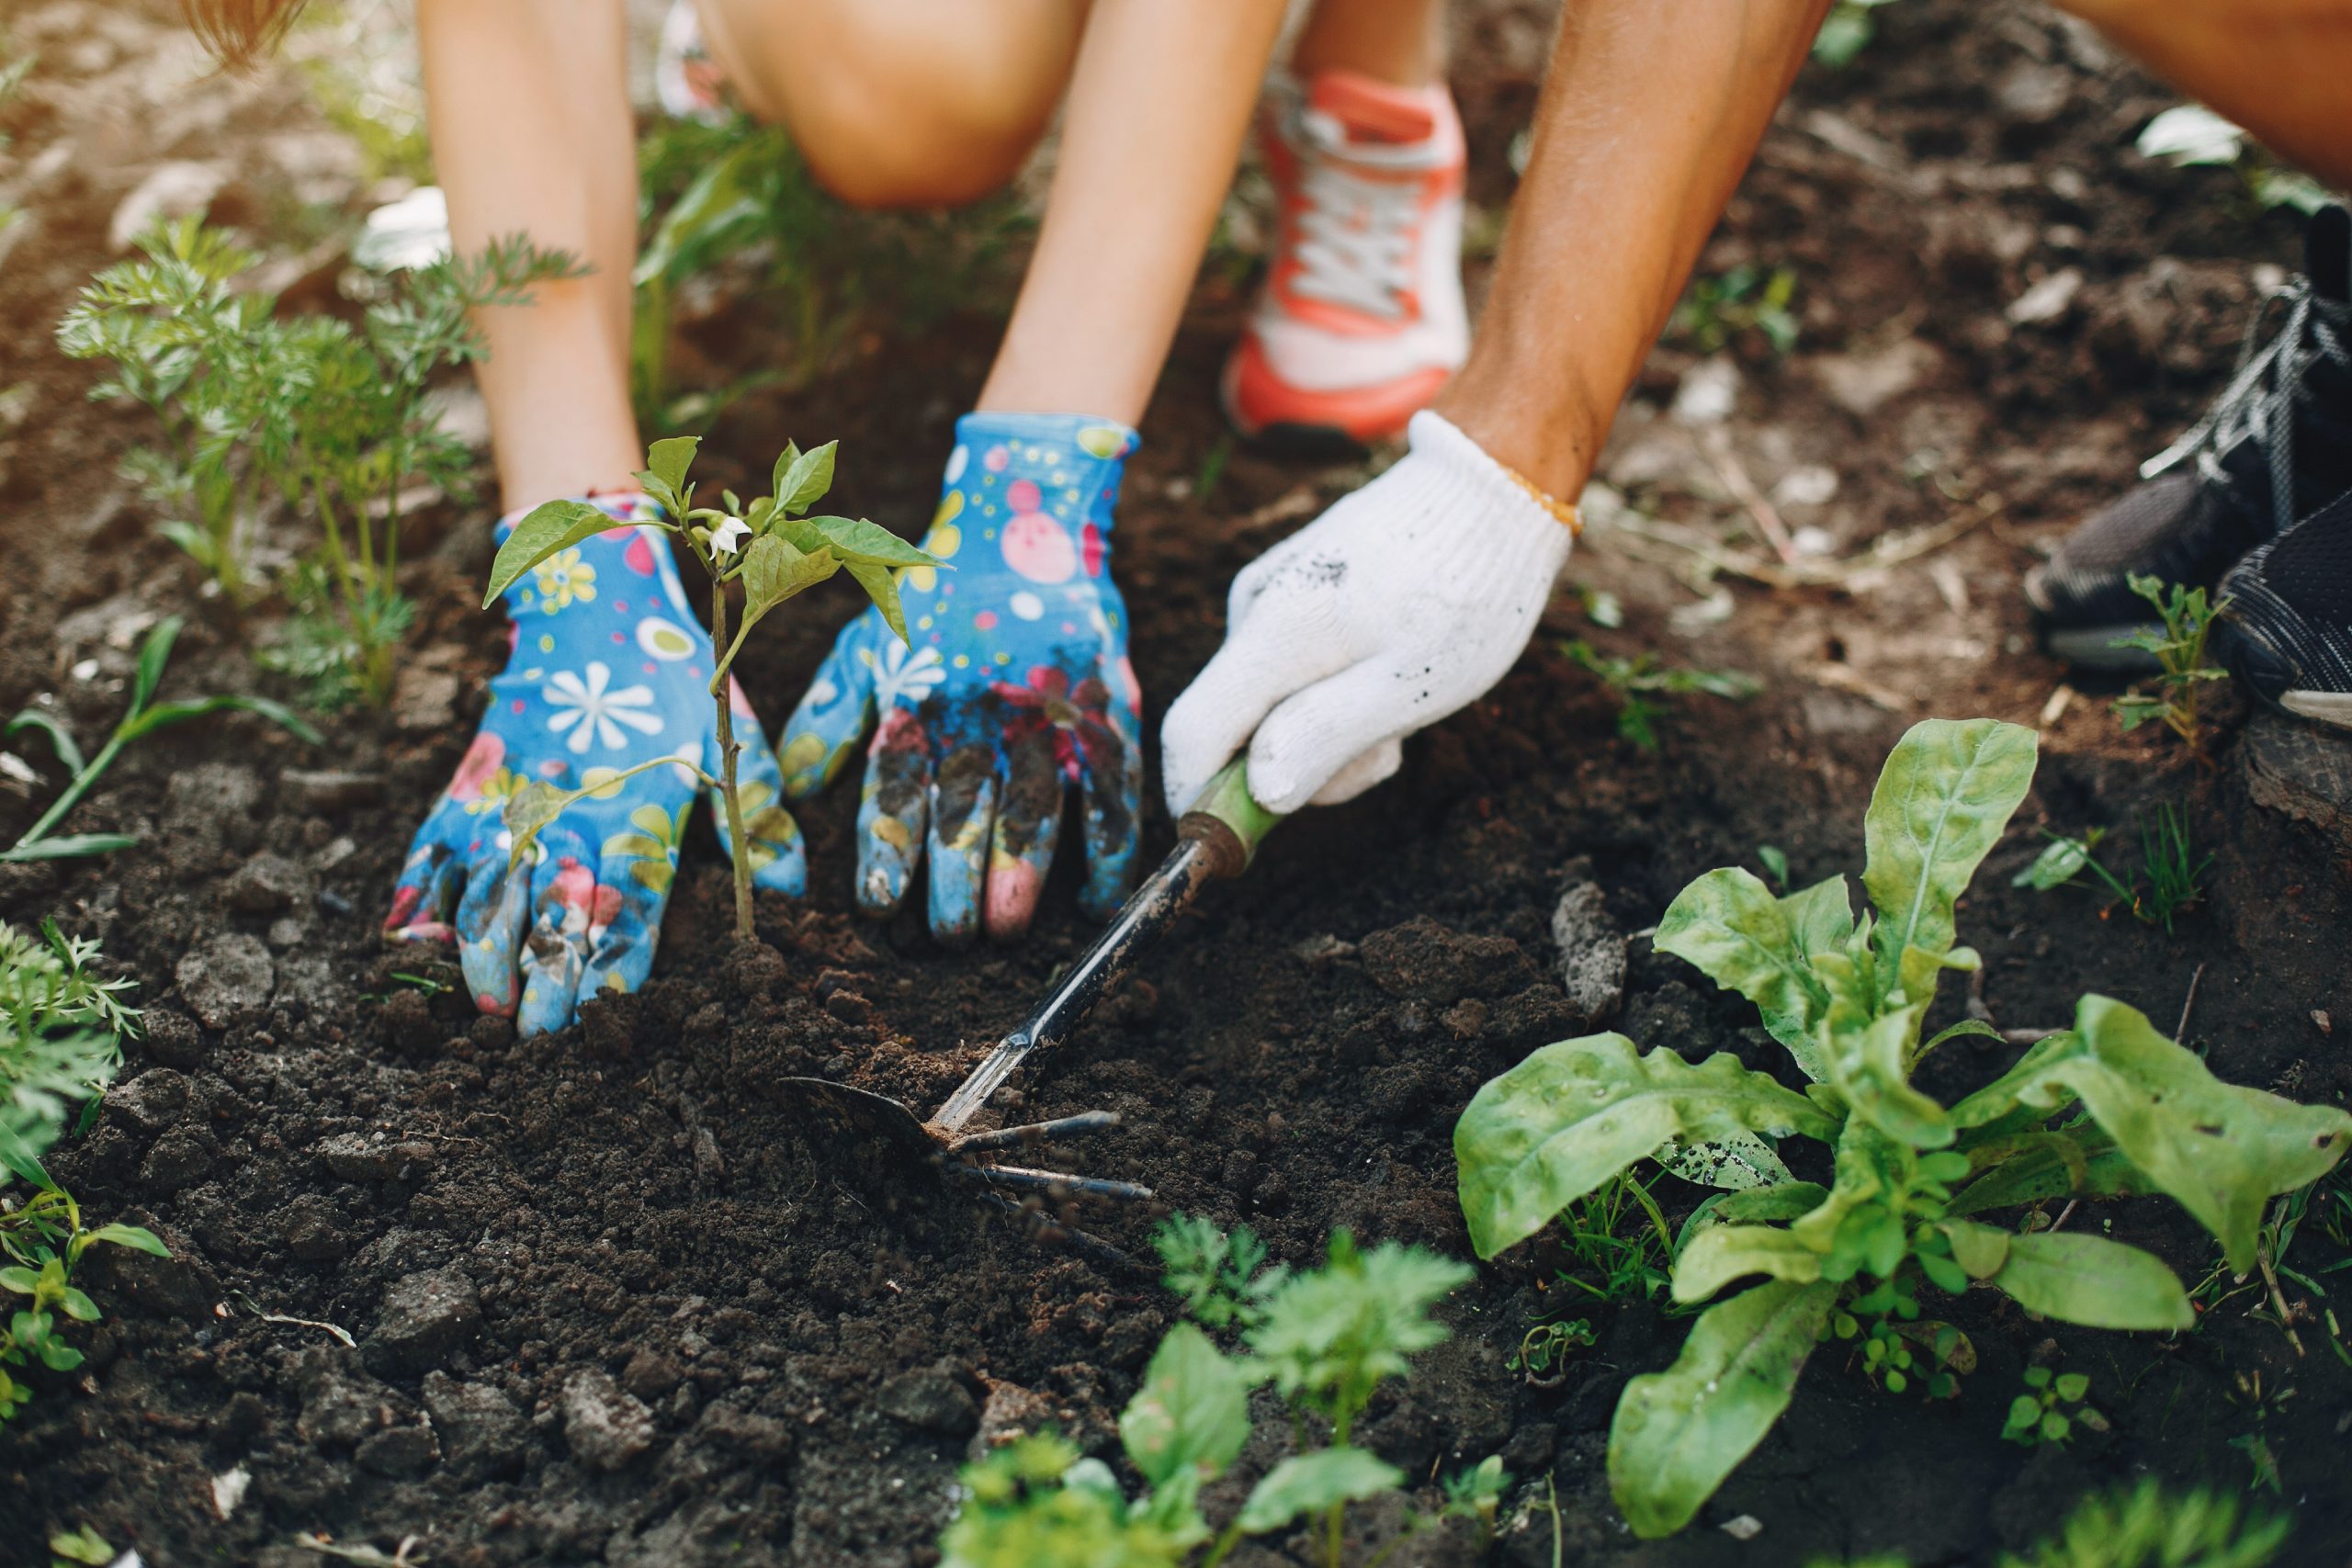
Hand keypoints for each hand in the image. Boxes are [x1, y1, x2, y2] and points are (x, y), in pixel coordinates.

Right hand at [385, 495, 804, 1033]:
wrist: (591, 599)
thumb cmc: (671, 680)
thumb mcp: (731, 740)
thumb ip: (759, 818)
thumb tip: (788, 893)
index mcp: (642, 808)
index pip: (632, 899)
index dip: (619, 961)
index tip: (609, 1016)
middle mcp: (573, 810)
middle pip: (556, 907)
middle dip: (548, 978)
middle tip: (538, 1039)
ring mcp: (512, 797)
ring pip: (490, 886)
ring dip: (483, 951)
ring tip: (485, 1006)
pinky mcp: (470, 782)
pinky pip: (435, 846)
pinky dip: (421, 894)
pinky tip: (410, 942)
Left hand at [777, 413, 1142, 944]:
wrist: (1025, 529)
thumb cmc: (936, 604)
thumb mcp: (867, 647)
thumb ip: (830, 718)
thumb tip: (795, 790)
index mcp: (918, 702)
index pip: (895, 789)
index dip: (888, 850)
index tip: (880, 906)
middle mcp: (979, 713)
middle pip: (965, 811)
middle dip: (956, 880)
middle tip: (953, 934)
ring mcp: (1046, 714)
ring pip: (1033, 807)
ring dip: (1021, 873)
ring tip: (1005, 927)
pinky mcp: (1103, 713)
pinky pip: (1110, 792)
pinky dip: (1107, 850)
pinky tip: (1094, 899)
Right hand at [1160, 410, 1574, 816]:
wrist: (1493, 485)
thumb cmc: (1462, 591)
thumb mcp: (1409, 682)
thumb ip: (1327, 735)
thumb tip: (1259, 790)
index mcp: (1272, 633)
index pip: (1192, 733)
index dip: (1199, 798)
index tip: (1240, 841)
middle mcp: (1255, 608)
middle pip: (1236, 726)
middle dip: (1300, 763)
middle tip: (1388, 749)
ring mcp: (1273, 593)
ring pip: (1271, 699)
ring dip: (1329, 726)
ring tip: (1403, 697)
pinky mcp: (1297, 587)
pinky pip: (1293, 666)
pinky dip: (1336, 688)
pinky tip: (1392, 666)